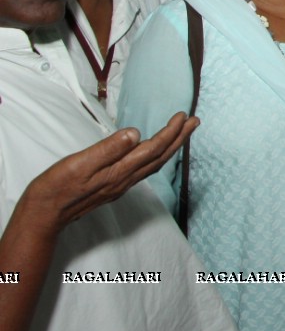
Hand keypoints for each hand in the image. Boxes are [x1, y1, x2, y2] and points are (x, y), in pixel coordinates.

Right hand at [20, 112, 197, 236]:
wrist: (44, 214)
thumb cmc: (57, 187)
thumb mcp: (80, 163)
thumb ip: (108, 149)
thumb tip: (135, 133)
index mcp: (120, 171)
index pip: (154, 148)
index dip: (171, 131)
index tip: (183, 116)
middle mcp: (125, 179)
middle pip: (160, 156)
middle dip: (180, 138)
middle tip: (195, 121)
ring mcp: (121, 185)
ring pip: (154, 163)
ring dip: (171, 146)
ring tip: (182, 132)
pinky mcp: (113, 187)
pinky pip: (144, 169)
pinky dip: (156, 156)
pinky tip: (155, 152)